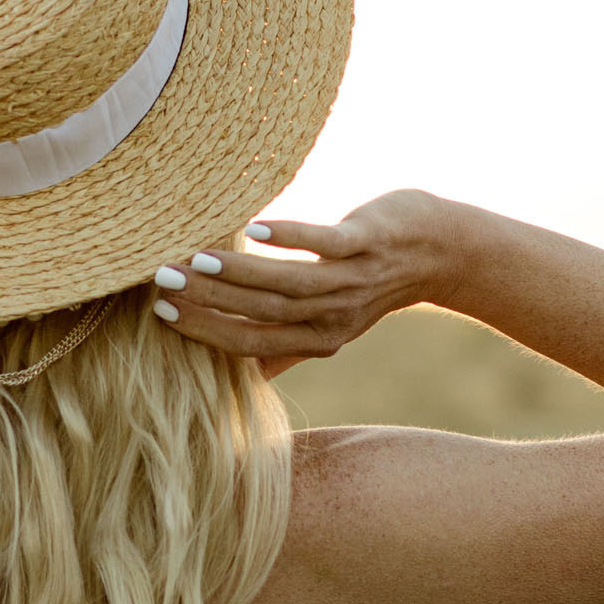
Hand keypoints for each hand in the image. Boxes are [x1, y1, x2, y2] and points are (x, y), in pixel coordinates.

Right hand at [149, 188, 468, 375]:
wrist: (442, 250)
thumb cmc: (374, 281)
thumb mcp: (333, 323)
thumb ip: (288, 348)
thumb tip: (242, 375)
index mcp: (318, 339)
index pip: (251, 342)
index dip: (207, 331)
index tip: (161, 313)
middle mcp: (334, 316)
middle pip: (262, 313)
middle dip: (209, 299)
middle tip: (161, 280)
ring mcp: (352, 279)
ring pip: (288, 282)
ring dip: (239, 273)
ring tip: (194, 259)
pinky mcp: (367, 241)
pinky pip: (324, 243)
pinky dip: (289, 237)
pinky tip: (252, 228)